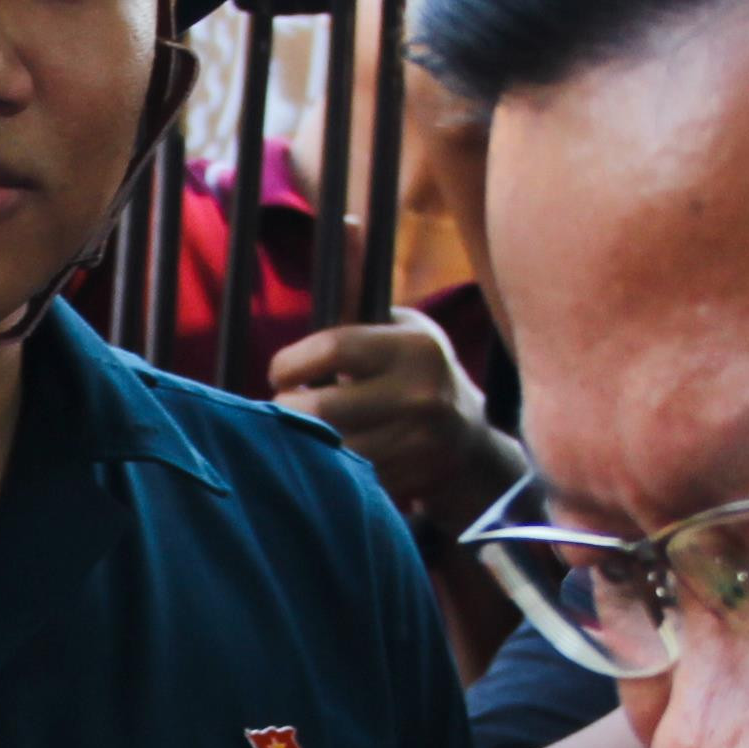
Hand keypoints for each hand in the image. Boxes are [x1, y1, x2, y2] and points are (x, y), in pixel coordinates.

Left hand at [270, 310, 525, 542]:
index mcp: (415, 349)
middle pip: (320, 407)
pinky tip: (328, 456)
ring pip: (328, 449)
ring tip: (302, 430)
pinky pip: (346, 478)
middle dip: (287, 408)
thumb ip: (358, 311)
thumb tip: (329, 267)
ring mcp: (416, 444)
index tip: (281, 372)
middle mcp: (420, 395)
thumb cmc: (417, 374)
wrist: (467, 442)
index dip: (291, 362)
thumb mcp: (402, 331)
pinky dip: (327, 468)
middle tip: (285, 405)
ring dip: (302, 442)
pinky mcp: (408, 480)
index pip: (332, 348)